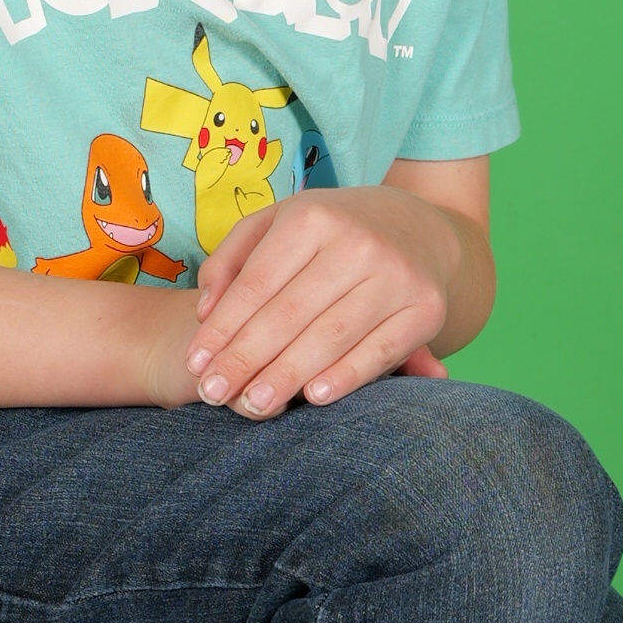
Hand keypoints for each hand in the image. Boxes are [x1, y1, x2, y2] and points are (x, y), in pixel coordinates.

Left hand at [182, 185, 464, 418]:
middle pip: (288, 313)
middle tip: (213, 395)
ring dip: (287, 376)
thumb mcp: (279, 224)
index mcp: (313, 217)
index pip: (256, 283)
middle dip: (245, 359)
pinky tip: (312, 398)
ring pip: (330, 336)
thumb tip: (205, 313)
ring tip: (253, 405)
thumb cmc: (331, 234)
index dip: (223, 328)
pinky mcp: (427, 308)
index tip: (196, 364)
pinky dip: (346, 376)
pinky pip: (380, 350)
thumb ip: (232, 260)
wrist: (420, 229)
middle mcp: (358, 243)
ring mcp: (397, 275)